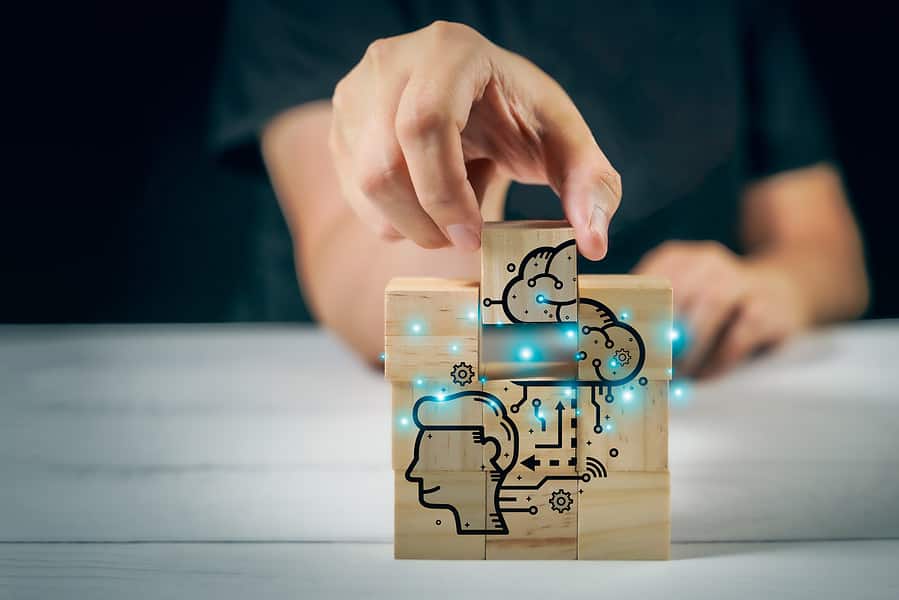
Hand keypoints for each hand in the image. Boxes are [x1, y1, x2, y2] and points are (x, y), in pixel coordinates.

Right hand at [329, 20, 619, 258]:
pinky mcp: (340, 124)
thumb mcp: (564, 143)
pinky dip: (392, 218)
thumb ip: (591, 186)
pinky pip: (354, 193)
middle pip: (384, 165)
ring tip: (451, 210)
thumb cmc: (521, 120)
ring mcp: (357, 92)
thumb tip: (593, 243)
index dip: (445, 193)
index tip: (473, 237)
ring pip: (364, 185)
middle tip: (464, 240)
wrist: (476, 102)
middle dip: (427, 222)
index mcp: (449, 51)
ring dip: (410, 224)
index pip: (425, 123)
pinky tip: (425, 198)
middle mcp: (391, 62)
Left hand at [634, 241, 811, 377]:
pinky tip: (705, 376)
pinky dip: (718, 359)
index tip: (622, 342)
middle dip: (661, 331)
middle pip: (678, 290)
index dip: (634, 312)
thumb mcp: (683, 300)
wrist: (785, 290)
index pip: (647, 281)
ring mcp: (743, 281)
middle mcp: (709, 262)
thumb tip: (618, 348)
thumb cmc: (717, 306)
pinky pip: (739, 333)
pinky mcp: (769, 309)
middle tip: (648, 364)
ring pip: (711, 304)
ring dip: (690, 345)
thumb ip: (652, 318)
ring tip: (677, 375)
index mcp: (678, 259)